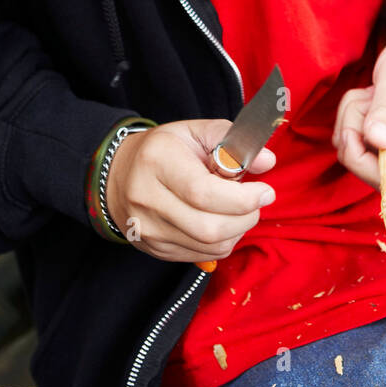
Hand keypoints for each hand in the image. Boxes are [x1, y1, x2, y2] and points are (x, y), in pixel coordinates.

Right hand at [105, 119, 275, 261]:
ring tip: (238, 209)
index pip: (204, 193)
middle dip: (245, 217)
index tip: (265, 191)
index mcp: (157, 162)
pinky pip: (202, 255)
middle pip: (209, 228)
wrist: (118, 175)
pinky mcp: (155, 249)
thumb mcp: (194, 132)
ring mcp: (148, 230)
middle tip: (255, 200)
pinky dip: (222, 241)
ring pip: (209, 246)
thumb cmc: (163, 150)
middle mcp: (147, 199)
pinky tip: (221, 221)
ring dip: (237, 230)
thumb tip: (267, 161)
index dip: (242, 198)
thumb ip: (232, 141)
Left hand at [333, 34, 385, 188]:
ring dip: (350, 116)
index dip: (358, 158)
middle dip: (352, 127)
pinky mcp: (380, 145)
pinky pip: (348, 139)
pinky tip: (369, 100)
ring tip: (373, 94)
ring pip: (350, 149)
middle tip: (369, 97)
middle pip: (361, 164)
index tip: (353, 126)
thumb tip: (377, 140)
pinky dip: (350, 116)